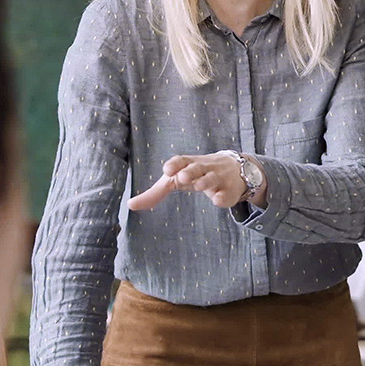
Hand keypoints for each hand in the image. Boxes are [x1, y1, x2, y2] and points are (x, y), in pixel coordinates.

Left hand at [128, 152, 256, 211]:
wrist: (234, 169)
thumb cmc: (196, 174)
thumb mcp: (176, 179)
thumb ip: (155, 192)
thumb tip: (130, 205)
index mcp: (189, 164)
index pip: (181, 160)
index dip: (174, 164)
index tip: (167, 170)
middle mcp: (204, 168)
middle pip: (196, 167)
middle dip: (190, 171)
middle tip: (182, 177)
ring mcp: (218, 178)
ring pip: (212, 178)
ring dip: (205, 181)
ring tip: (199, 186)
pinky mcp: (229, 191)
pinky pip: (226, 194)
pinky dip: (222, 197)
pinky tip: (218, 200)